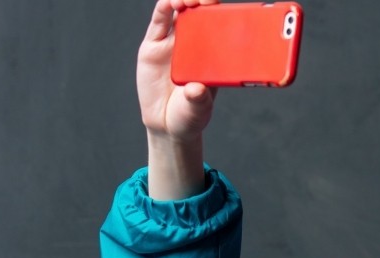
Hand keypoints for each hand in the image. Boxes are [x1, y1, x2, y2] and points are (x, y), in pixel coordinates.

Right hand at [137, 0, 218, 141]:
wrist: (166, 124)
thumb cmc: (190, 114)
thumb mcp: (199, 109)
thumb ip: (198, 100)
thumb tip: (196, 90)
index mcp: (213, 55)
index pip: (221, 26)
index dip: (223, 13)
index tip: (225, 10)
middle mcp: (195, 44)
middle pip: (200, 12)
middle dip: (204, 1)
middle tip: (206, 1)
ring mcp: (174, 42)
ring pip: (179, 12)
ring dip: (183, 0)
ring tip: (186, 1)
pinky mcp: (154, 45)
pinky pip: (159, 22)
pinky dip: (164, 9)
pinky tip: (168, 4)